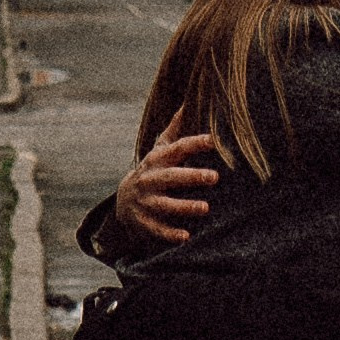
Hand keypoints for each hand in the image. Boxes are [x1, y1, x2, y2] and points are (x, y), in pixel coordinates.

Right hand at [112, 124, 223, 249]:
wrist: (124, 202)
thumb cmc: (153, 171)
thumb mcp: (160, 150)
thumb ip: (175, 130)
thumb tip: (190, 102)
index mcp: (157, 160)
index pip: (177, 149)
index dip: (194, 144)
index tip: (213, 141)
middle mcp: (150, 180)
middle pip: (171, 177)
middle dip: (192, 176)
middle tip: (215, 177)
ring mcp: (146, 203)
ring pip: (165, 205)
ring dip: (185, 207)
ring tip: (206, 208)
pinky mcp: (144, 223)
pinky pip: (157, 230)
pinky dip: (170, 234)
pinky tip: (186, 237)